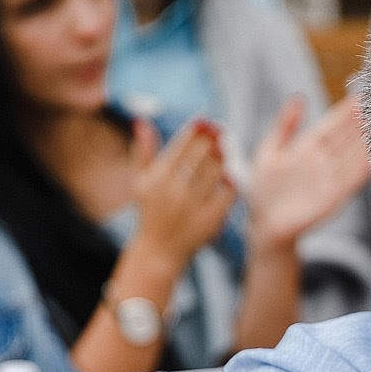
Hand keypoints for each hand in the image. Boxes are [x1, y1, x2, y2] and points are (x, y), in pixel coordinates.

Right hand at [132, 119, 235, 266]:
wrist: (159, 250)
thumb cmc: (149, 211)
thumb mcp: (140, 182)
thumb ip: (143, 151)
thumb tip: (141, 121)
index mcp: (158, 177)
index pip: (181, 145)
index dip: (196, 130)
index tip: (206, 121)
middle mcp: (175, 190)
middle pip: (201, 155)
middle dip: (212, 140)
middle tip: (220, 130)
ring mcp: (194, 205)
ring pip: (216, 172)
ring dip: (222, 157)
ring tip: (224, 149)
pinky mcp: (211, 219)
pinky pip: (228, 194)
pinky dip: (230, 182)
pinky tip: (229, 176)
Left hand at [248, 95, 370, 253]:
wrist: (265, 228)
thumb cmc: (263, 192)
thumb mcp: (268, 153)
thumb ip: (284, 127)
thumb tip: (298, 98)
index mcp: (308, 148)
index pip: (331, 125)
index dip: (345, 112)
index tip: (361, 96)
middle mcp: (323, 162)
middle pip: (347, 138)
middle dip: (362, 122)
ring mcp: (330, 179)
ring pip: (353, 156)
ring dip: (368, 141)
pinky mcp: (334, 197)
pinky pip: (351, 180)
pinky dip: (364, 168)